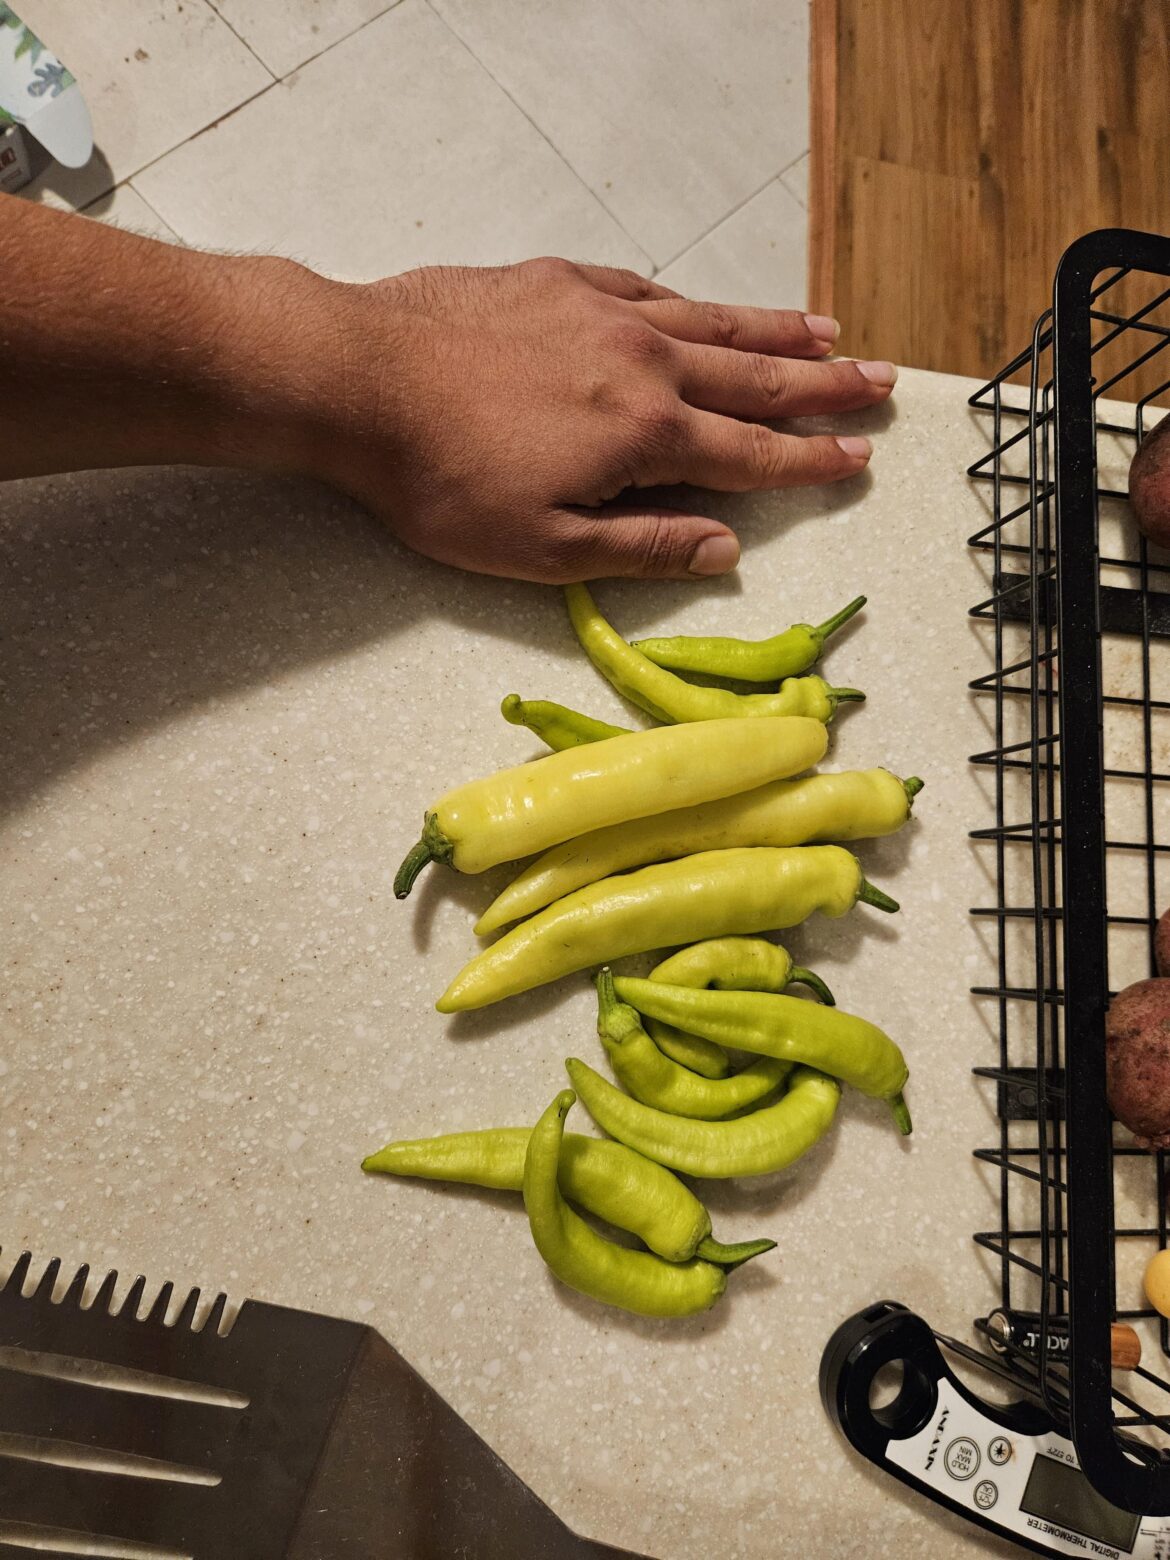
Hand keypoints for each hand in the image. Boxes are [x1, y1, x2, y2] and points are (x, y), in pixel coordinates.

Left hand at [310, 259, 894, 583]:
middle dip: (821, 386)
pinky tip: (705, 307)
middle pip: (752, 377)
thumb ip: (641, 547)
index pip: (751, 454)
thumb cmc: (441, 480)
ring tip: (827, 333)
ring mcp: (600, 312)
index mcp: (645, 434)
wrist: (359, 380)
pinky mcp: (556, 281)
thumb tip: (724, 548)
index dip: (810, 461)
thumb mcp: (542, 549)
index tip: (859, 456)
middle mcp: (641, 362)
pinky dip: (689, 302)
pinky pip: (645, 287)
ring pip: (710, 322)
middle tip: (878, 381)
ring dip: (774, 332)